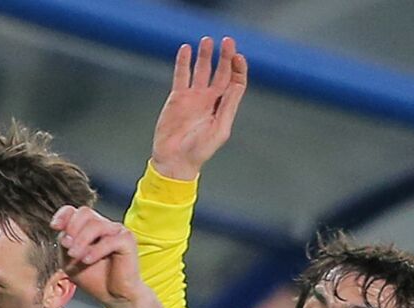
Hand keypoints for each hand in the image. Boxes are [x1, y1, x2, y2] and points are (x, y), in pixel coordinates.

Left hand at [51, 206, 144, 307]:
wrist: (113, 296)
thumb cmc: (94, 278)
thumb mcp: (70, 262)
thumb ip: (65, 246)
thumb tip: (63, 235)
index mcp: (87, 228)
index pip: (74, 211)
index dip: (63, 215)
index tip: (54, 226)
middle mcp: (102, 225)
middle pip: (84, 213)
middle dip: (72, 229)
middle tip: (66, 246)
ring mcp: (116, 231)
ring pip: (96, 225)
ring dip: (81, 241)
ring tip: (75, 256)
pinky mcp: (127, 240)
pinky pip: (110, 240)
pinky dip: (96, 250)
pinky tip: (87, 260)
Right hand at [151, 36, 247, 179]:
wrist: (175, 160)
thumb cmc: (199, 150)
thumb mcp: (220, 129)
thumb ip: (229, 105)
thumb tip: (236, 84)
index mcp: (223, 106)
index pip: (234, 81)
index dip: (238, 68)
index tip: (237, 57)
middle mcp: (209, 99)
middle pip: (220, 71)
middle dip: (224, 56)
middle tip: (226, 41)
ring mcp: (192, 97)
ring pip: (201, 70)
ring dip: (204, 55)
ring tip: (207, 41)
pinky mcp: (176, 98)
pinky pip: (181, 75)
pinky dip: (183, 62)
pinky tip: (185, 50)